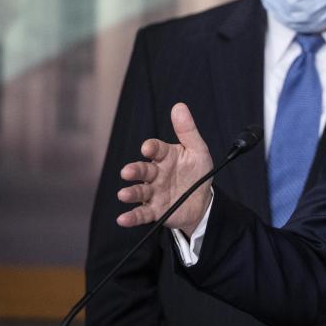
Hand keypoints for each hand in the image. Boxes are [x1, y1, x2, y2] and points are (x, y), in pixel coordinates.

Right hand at [116, 103, 214, 235]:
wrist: (203, 201)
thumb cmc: (197, 173)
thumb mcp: (198, 151)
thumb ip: (187, 130)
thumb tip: (179, 106)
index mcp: (166, 157)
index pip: (156, 149)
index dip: (152, 148)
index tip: (148, 148)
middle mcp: (156, 174)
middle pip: (143, 170)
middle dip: (135, 170)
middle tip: (128, 171)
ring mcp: (154, 192)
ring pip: (139, 191)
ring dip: (130, 192)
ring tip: (123, 194)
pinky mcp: (155, 210)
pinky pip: (142, 213)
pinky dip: (132, 216)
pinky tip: (123, 218)